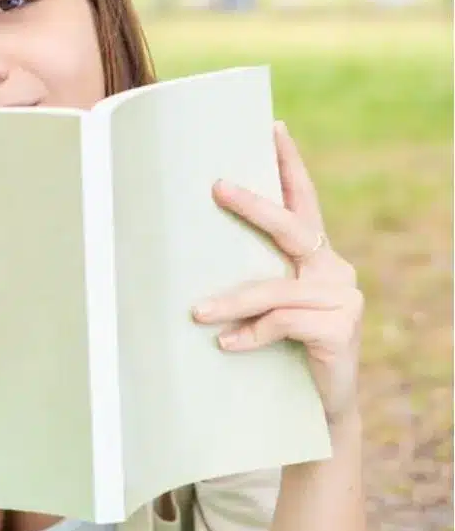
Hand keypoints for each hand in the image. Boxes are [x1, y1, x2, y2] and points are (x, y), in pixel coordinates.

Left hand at [192, 121, 362, 426]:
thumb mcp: (268, 303)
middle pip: (293, 227)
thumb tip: (187, 246)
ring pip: (275, 288)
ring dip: (232, 301)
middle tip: (218, 186)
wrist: (318, 404)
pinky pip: (285, 323)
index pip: (304, 199)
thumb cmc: (282, 345)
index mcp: (316, 254)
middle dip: (254, 205)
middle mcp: (334, 268)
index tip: (273, 126)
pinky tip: (227, 344)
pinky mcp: (341, 330)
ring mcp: (342, 298)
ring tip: (197, 313)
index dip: (290, 163)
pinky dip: (251, 334)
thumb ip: (253, 274)